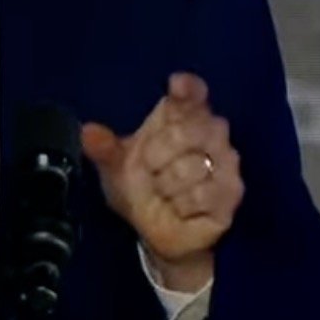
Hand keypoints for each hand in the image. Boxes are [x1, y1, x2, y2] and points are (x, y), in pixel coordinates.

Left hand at [79, 72, 242, 279]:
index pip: (192, 93)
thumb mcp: (116, 169)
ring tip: (165, 194)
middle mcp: (210, 131)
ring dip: (168, 186)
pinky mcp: (232, 191)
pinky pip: (204, 194)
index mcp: (180, 115)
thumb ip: (105, 149)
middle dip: (158, 153)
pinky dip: (183, 206)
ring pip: (194, 166)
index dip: (188, 88)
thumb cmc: (141, 189)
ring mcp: (226, 161)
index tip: (177, 85)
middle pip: (189, 129)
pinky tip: (180, 209)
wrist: (158, 233)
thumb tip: (87, 132)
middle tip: (150, 169)